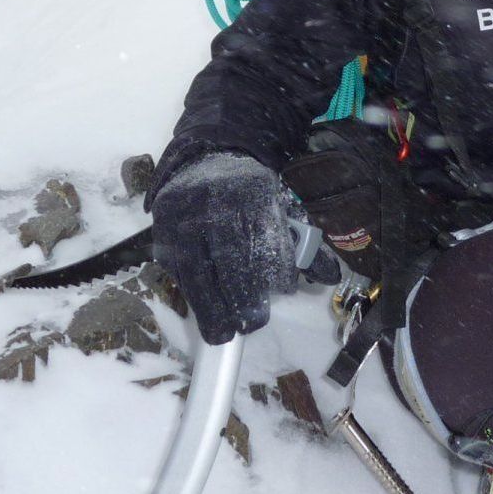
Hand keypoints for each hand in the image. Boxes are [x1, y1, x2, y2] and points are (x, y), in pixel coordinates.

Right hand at [150, 152, 299, 343]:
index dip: (274, 265)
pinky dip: (190, 293)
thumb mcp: (279, 208)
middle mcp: (215, 200)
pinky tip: (203, 311)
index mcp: (251, 191)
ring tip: (222, 334)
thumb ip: (303, 244)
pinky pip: (175, 266)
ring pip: (195, 266)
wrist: (204, 160)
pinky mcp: (163, 228)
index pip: (263, 233)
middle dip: (240, 294)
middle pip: (227, 253)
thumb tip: (329, 276)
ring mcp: (184, 214)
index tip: (284, 289)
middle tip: (252, 324)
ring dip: (209, 306)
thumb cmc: (249, 194)